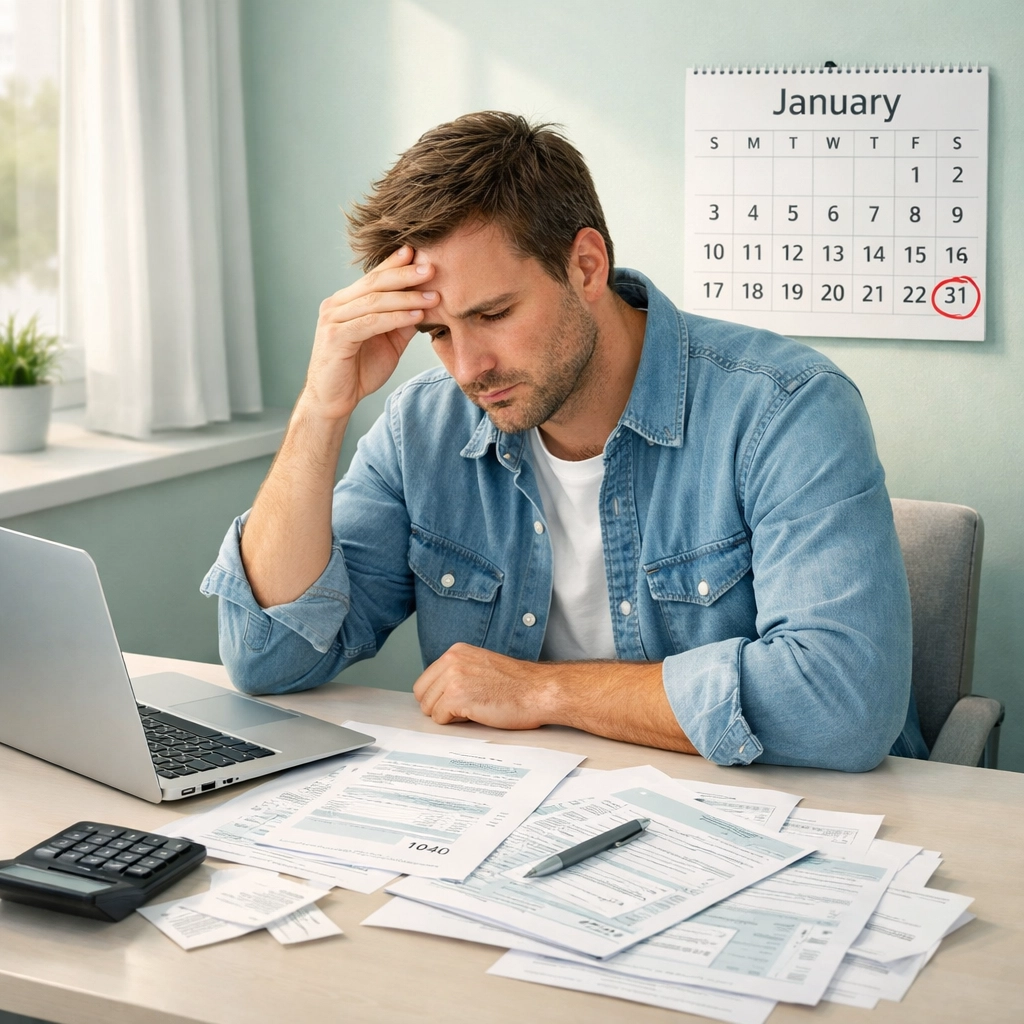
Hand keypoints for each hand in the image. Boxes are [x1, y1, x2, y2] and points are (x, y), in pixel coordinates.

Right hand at [302, 246, 439, 421]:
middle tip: (431, 267)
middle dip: (405, 273)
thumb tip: (428, 303)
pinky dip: (396, 318)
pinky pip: (371, 322)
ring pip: (374, 301)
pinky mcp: (336, 336)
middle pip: (375, 282)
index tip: (418, 251)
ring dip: (406, 297)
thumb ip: (403, 322)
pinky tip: (416, 316)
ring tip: (433, 296)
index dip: (395, 263)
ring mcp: (333, 319)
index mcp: (346, 302)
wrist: (333, 400)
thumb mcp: (388, 342)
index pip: (374, 277)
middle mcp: (337, 305)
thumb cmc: (358, 371)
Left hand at [412, 643, 556, 729]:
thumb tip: (438, 692)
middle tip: (463, 708)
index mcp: (456, 651)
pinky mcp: (457, 697)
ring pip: (429, 707)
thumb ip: (458, 672)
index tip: (455, 700)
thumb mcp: (482, 665)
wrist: (538, 691)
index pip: (426, 680)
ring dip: (448, 715)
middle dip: (439, 706)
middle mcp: (452, 660)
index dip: (438, 695)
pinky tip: (475, 714)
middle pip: (423, 694)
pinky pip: (439, 718)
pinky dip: (455, 723)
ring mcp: (453, 678)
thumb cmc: (518, 684)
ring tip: (473, 709)